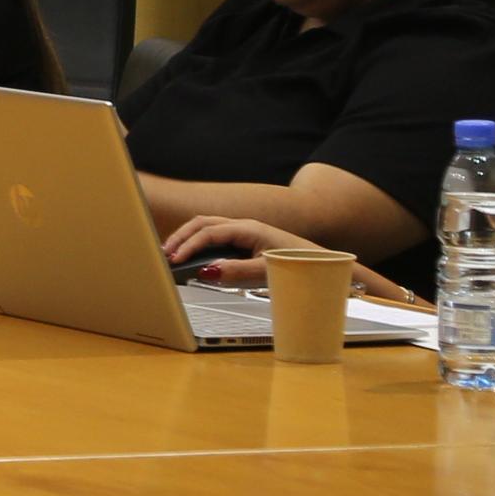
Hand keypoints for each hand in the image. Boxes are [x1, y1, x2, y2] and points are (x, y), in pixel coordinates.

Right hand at [157, 214, 418, 304]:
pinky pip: (216, 236)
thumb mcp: (269, 272)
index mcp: (250, 229)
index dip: (187, 245)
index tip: (172, 261)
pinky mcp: (249, 241)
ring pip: (208, 227)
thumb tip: (206, 272)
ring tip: (171, 255)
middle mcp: (246, 226)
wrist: (331, 266)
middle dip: (180, 237)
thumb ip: (237, 272)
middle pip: (203, 223)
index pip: (208, 232)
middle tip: (163, 256)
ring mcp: (248, 232)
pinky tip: (193, 257)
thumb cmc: (305, 267)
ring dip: (187, 238)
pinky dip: (199, 243)